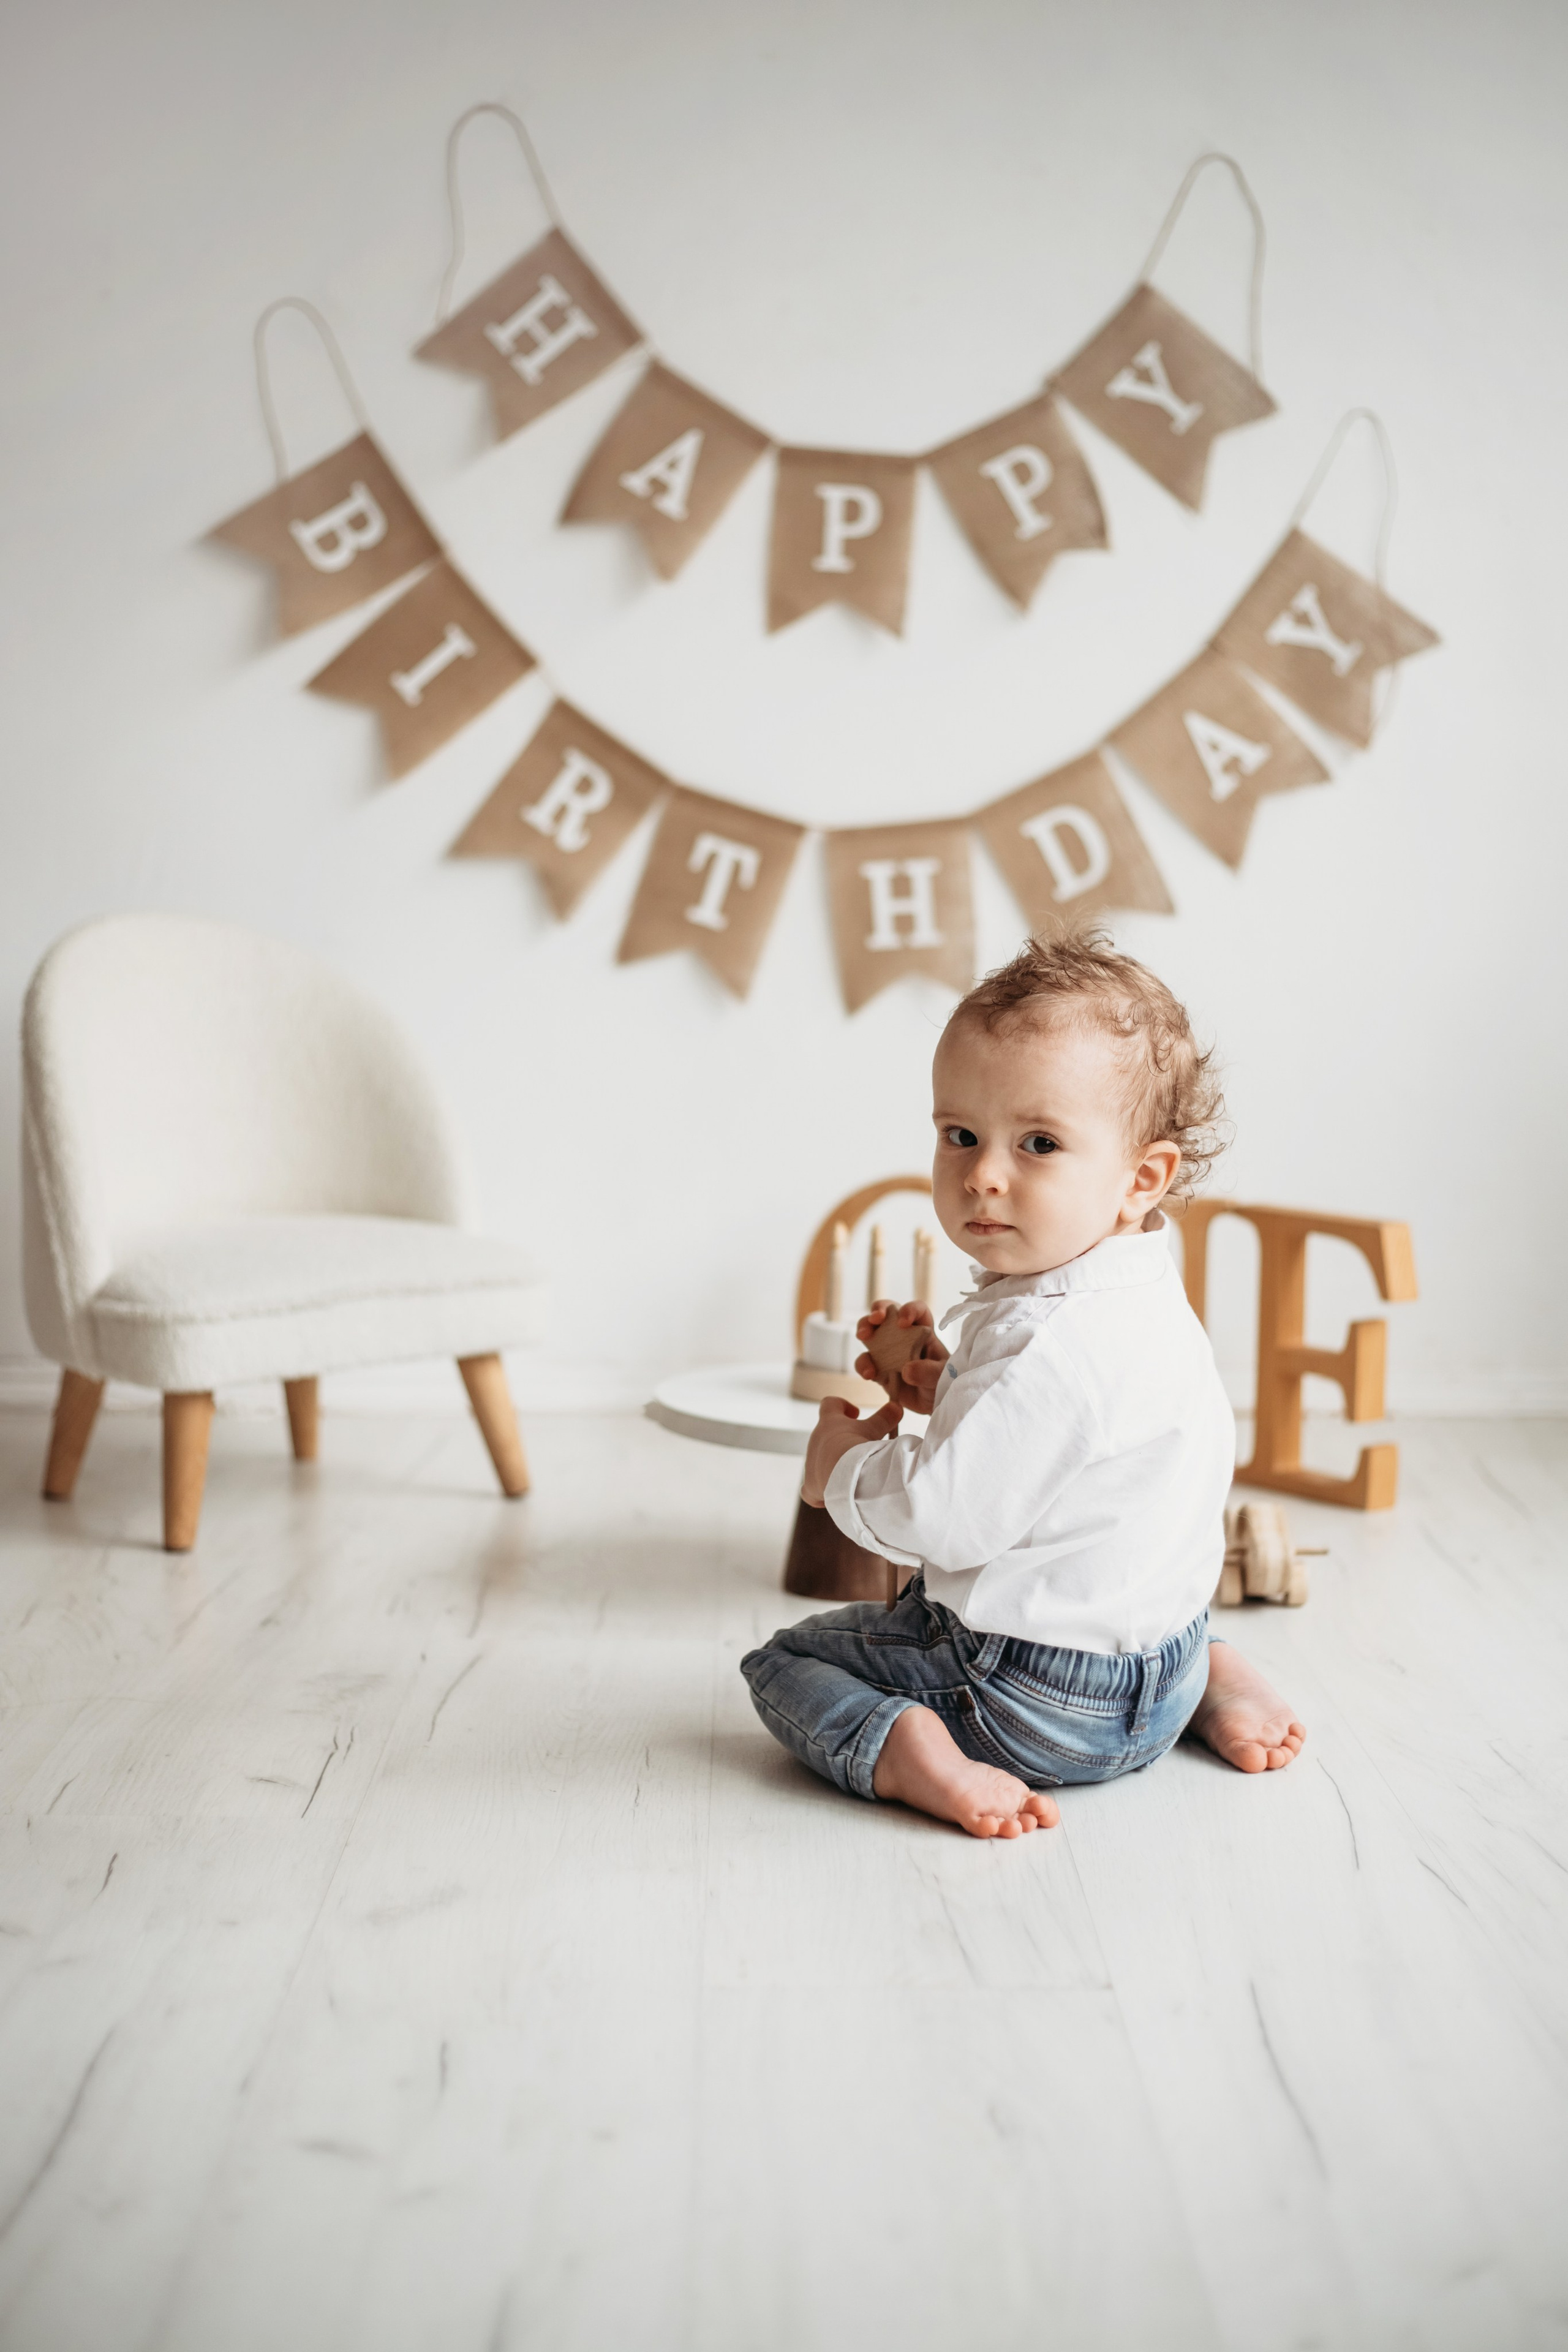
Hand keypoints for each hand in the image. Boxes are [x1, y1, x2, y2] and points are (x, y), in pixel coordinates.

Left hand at [801, 1393, 901, 1507]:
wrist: (845, 1475)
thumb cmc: (858, 1448)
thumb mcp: (874, 1430)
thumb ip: (885, 1418)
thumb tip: (897, 1406)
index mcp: (829, 1423)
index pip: (830, 1404)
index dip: (842, 1406)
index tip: (855, 1414)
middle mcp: (815, 1441)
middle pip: (825, 1438)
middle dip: (843, 1443)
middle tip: (863, 1450)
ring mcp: (810, 1464)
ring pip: (820, 1464)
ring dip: (835, 1467)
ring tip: (856, 1475)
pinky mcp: (810, 1486)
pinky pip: (810, 1492)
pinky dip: (822, 1494)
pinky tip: (838, 1497)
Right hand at [856, 1297, 949, 1416]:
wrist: (933, 1404)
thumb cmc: (943, 1382)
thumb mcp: (943, 1376)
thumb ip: (930, 1372)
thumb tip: (907, 1370)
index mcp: (924, 1331)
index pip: (918, 1311)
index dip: (909, 1310)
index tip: (903, 1322)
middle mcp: (904, 1336)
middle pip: (888, 1312)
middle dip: (878, 1310)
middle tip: (875, 1319)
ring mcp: (888, 1351)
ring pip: (871, 1331)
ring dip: (864, 1329)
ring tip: (864, 1338)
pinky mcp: (878, 1368)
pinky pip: (865, 1362)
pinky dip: (863, 1365)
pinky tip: (869, 1374)